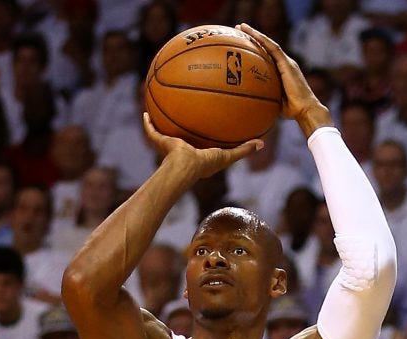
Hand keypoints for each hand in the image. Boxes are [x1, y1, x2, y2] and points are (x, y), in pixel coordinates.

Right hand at [141, 113, 260, 179]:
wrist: (185, 166)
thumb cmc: (206, 163)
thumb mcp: (229, 155)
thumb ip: (244, 150)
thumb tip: (262, 143)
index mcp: (197, 152)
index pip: (200, 139)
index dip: (201, 130)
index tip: (205, 119)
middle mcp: (182, 149)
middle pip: (180, 132)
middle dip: (180, 121)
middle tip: (183, 107)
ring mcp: (169, 146)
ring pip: (163, 130)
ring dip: (160, 119)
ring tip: (159, 103)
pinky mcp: (159, 142)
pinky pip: (150, 130)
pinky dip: (146, 123)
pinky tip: (144, 111)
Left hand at [237, 24, 332, 135]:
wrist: (305, 110)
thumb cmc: (292, 111)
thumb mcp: (274, 102)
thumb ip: (265, 97)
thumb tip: (251, 101)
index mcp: (282, 71)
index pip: (267, 54)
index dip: (256, 46)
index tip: (242, 40)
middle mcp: (285, 63)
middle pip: (267, 45)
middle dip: (252, 36)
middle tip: (238, 28)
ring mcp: (287, 62)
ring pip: (269, 43)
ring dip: (255, 34)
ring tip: (241, 26)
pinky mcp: (288, 64)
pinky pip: (274, 49)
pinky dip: (263, 40)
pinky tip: (253, 35)